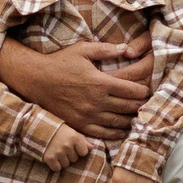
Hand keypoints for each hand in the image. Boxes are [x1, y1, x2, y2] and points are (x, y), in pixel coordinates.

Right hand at [0, 38, 151, 138]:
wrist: (36, 80)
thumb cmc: (60, 62)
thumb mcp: (82, 50)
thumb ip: (106, 49)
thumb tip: (127, 48)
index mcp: (100, 82)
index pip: (130, 91)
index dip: (142, 92)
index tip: (146, 91)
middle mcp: (96, 101)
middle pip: (127, 107)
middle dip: (139, 106)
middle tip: (146, 105)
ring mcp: (87, 115)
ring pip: (117, 122)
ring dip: (130, 121)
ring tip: (137, 117)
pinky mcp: (79, 125)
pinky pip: (102, 134)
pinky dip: (115, 134)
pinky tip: (121, 131)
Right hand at [40, 122, 96, 171]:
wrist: (39, 128)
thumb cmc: (58, 130)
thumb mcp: (71, 132)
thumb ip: (82, 140)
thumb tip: (92, 148)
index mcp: (75, 137)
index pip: (84, 152)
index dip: (78, 150)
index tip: (72, 145)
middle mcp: (67, 145)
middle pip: (75, 159)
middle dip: (69, 155)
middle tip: (62, 147)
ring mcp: (58, 152)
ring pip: (66, 164)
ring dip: (62, 160)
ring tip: (57, 151)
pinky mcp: (50, 158)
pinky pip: (57, 168)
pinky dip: (55, 165)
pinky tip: (52, 157)